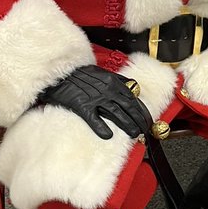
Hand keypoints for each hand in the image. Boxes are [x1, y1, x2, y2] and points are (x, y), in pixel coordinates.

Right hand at [38, 65, 152, 139]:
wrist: (60, 73)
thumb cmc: (81, 74)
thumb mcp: (102, 72)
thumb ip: (119, 80)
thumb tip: (134, 87)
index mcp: (112, 81)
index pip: (133, 98)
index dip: (142, 110)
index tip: (147, 119)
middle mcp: (107, 89)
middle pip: (128, 107)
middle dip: (139, 119)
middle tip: (145, 129)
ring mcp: (95, 98)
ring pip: (116, 113)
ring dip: (127, 125)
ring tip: (135, 133)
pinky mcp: (82, 106)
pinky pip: (94, 119)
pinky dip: (102, 128)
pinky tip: (108, 136)